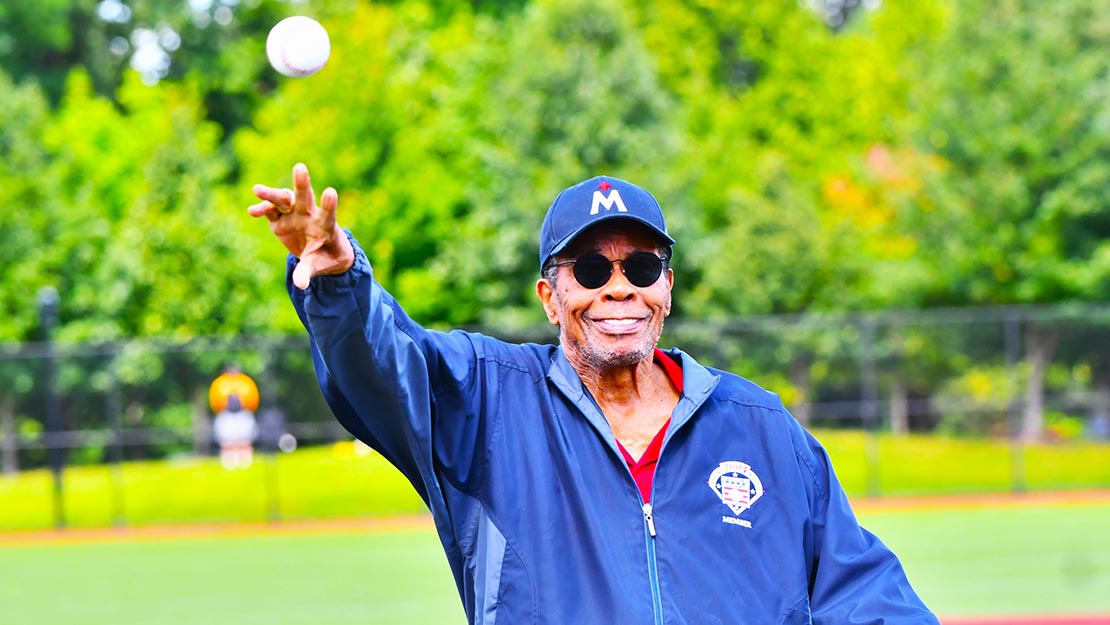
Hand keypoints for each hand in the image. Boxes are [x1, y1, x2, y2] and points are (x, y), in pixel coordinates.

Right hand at [249, 163, 354, 288]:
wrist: (319, 253)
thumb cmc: (326, 258)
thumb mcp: (319, 266)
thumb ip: (308, 272)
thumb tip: (300, 285)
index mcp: (325, 226)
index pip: (328, 213)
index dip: (329, 204)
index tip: (330, 192)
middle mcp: (309, 215)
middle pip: (305, 197)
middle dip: (302, 183)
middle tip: (300, 168)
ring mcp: (293, 214)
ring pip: (283, 199)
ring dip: (272, 194)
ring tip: (257, 190)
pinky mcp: (280, 219)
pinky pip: (270, 211)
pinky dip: (262, 208)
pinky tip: (252, 211)